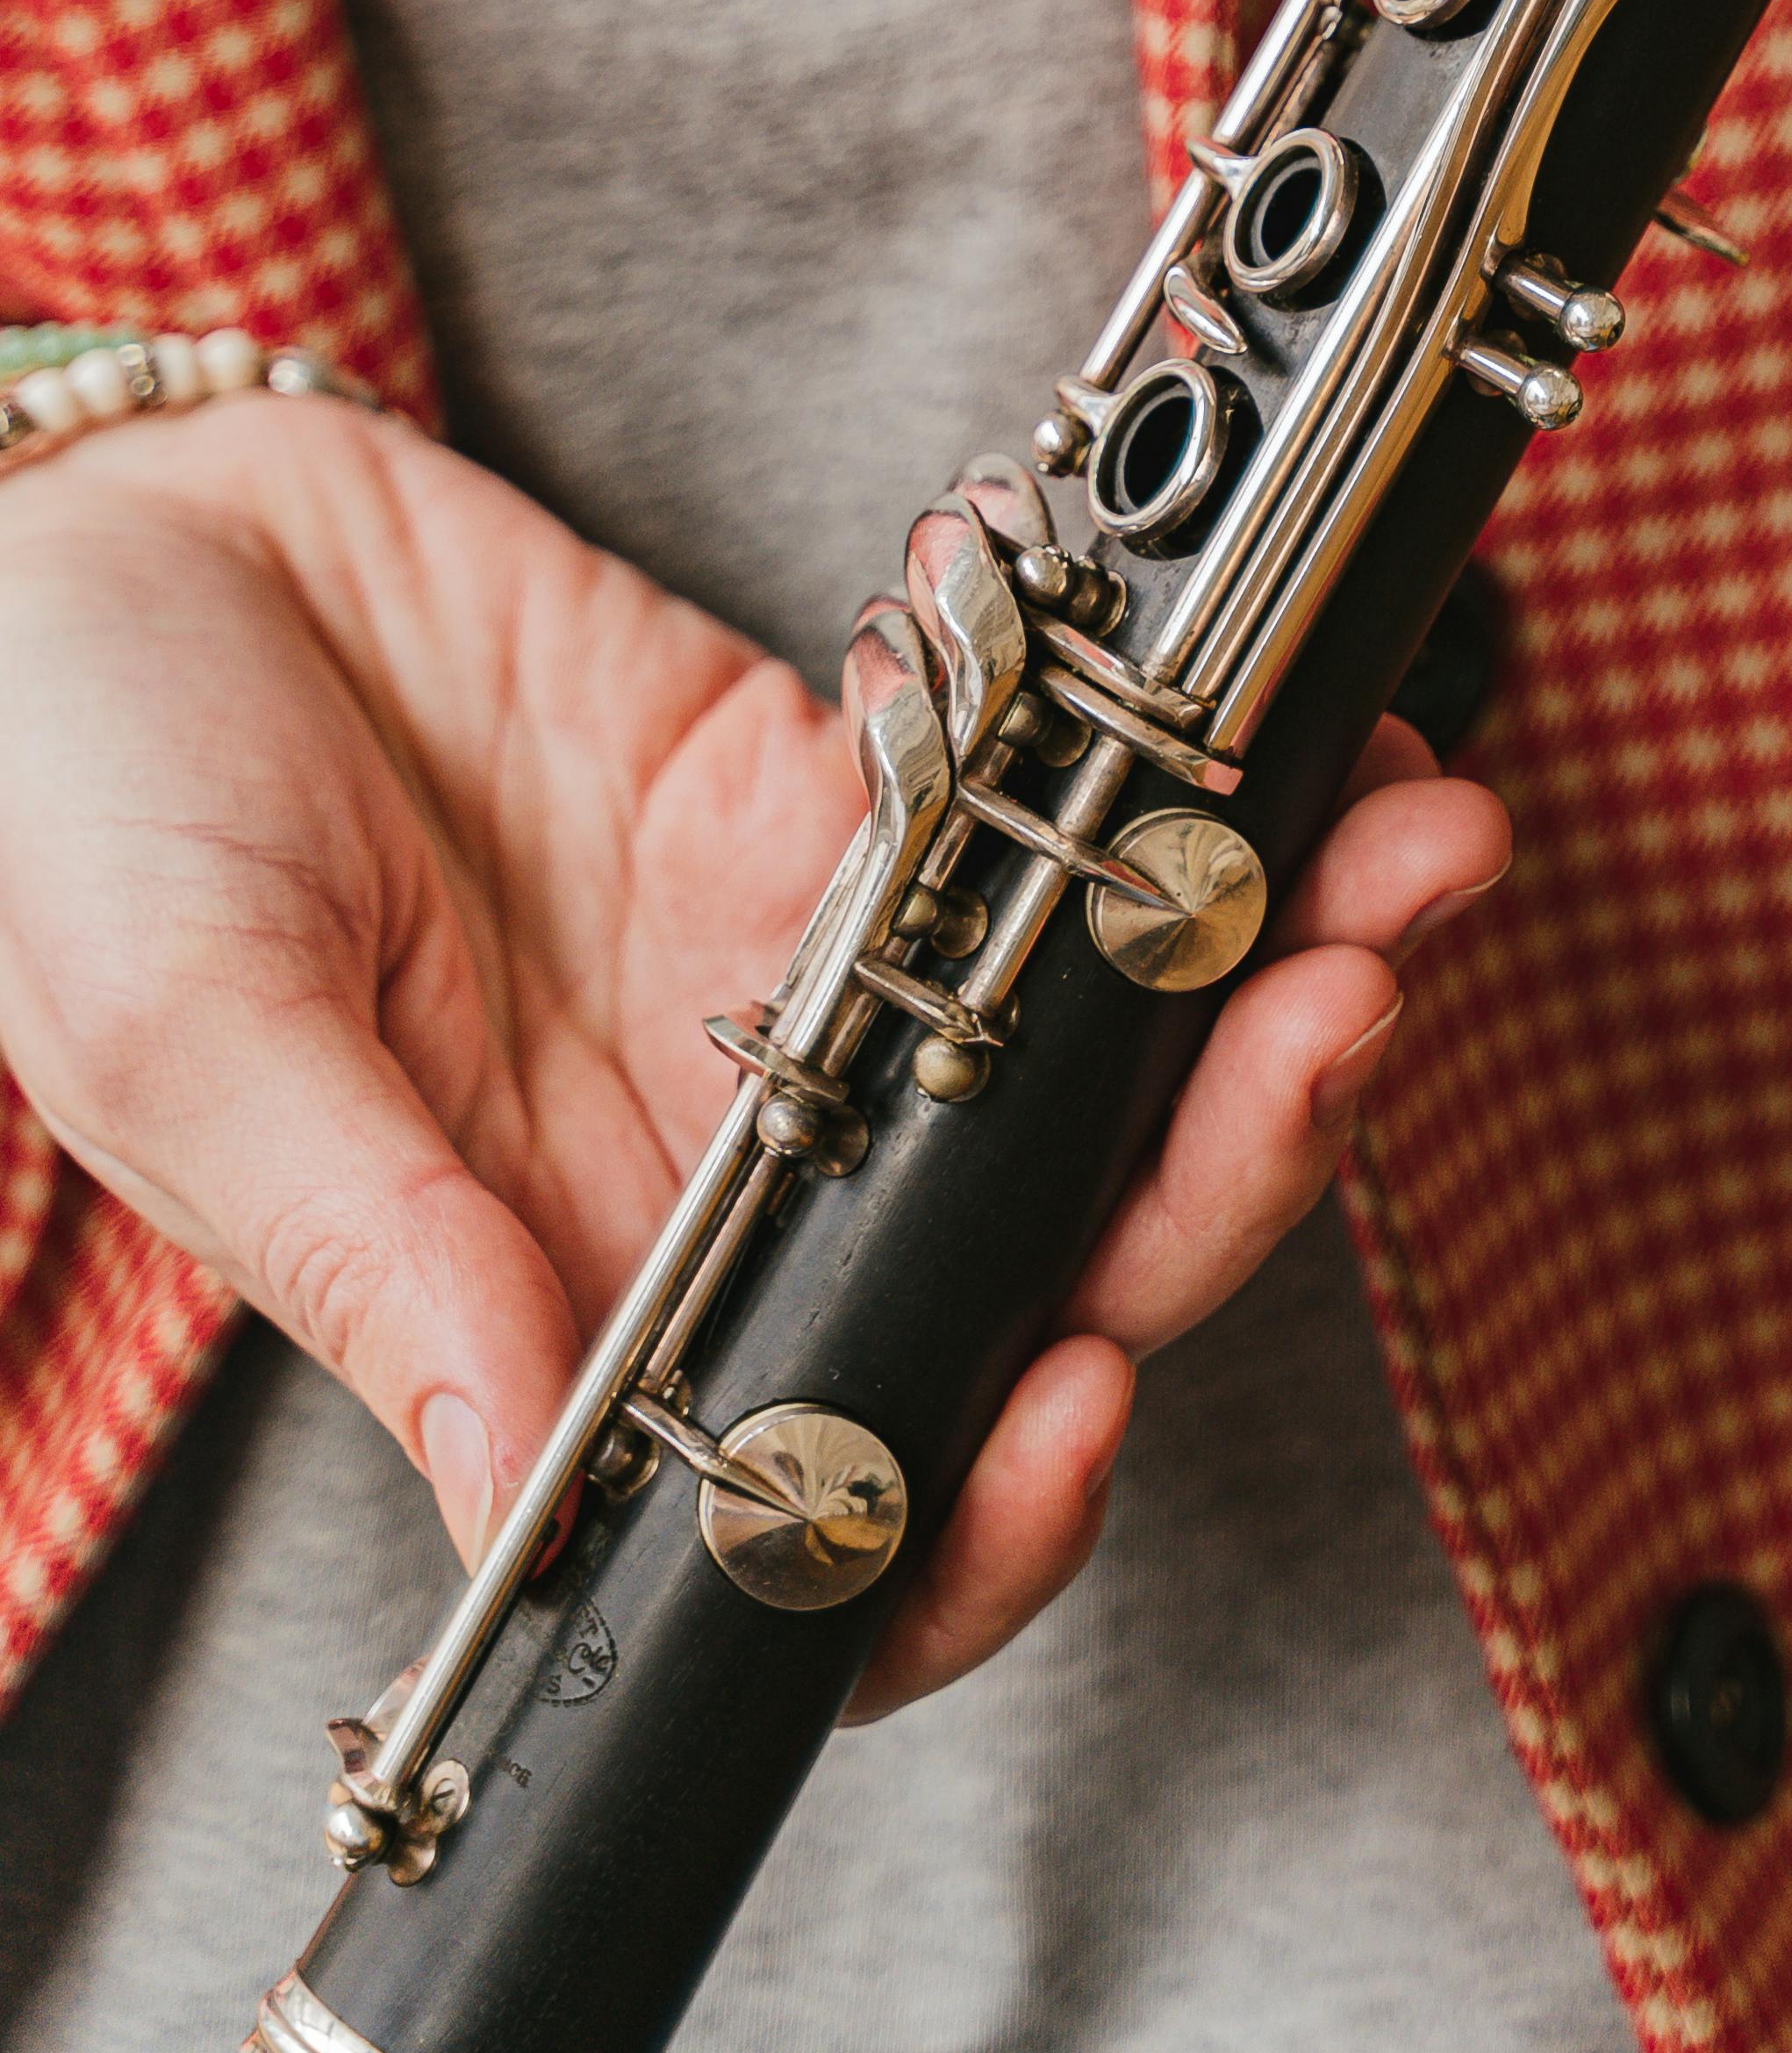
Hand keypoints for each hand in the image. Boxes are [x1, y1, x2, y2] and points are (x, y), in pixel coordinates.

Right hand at [0, 400, 1506, 1715]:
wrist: (103, 546)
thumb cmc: (66, 808)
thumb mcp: (200, 1036)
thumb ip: (372, 1241)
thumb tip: (527, 1454)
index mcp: (538, 1310)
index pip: (815, 1500)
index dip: (972, 1506)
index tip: (1082, 1392)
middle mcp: (701, 1183)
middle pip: (1025, 1256)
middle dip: (1222, 1159)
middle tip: (1344, 1010)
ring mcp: (778, 992)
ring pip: (1077, 1038)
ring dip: (1253, 948)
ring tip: (1398, 837)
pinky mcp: (805, 805)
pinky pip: (1014, 813)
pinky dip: (1135, 759)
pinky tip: (1228, 698)